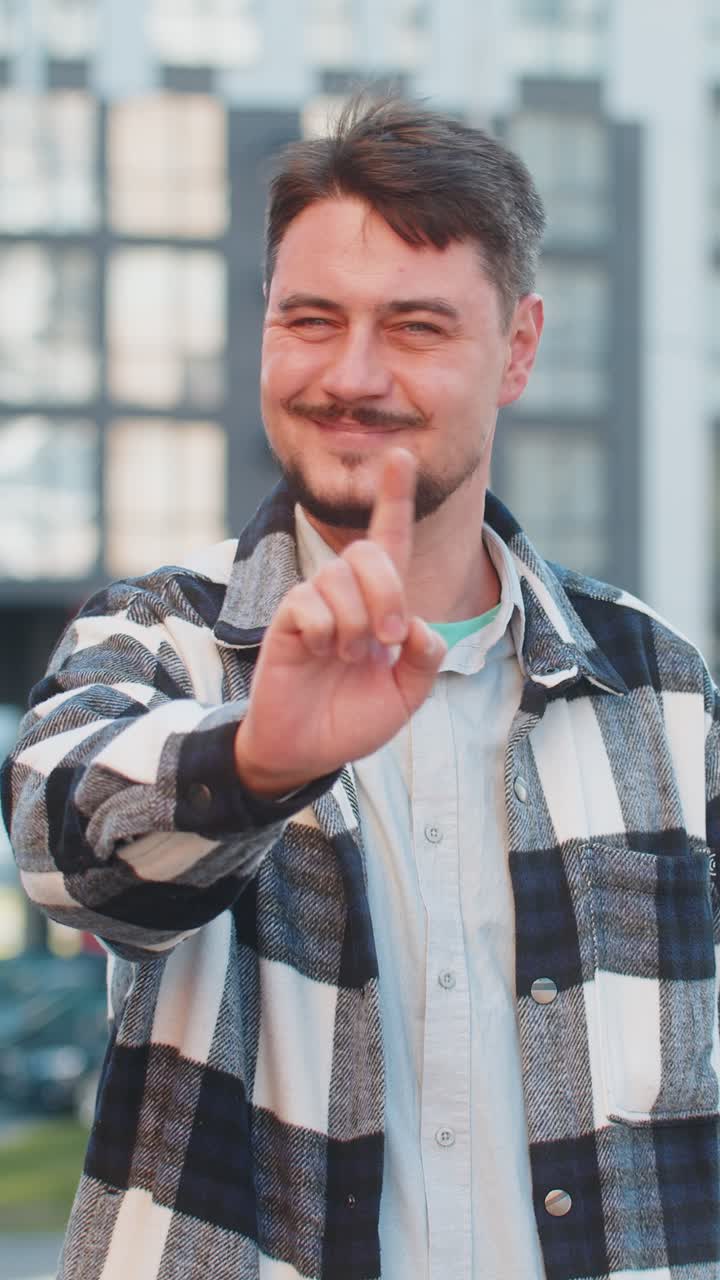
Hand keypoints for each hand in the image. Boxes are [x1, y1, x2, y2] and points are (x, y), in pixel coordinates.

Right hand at [233, 448, 446, 795]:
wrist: (307, 750)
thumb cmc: (354, 717)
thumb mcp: (407, 694)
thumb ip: (425, 658)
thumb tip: (418, 624)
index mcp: (381, 604)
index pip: (389, 539)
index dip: (394, 498)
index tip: (399, 455)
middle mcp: (347, 594)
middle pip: (370, 552)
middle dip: (388, 593)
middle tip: (387, 642)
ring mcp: (315, 603)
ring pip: (341, 578)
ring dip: (356, 623)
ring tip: (347, 659)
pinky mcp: (288, 620)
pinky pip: (309, 604)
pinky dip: (325, 633)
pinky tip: (320, 655)